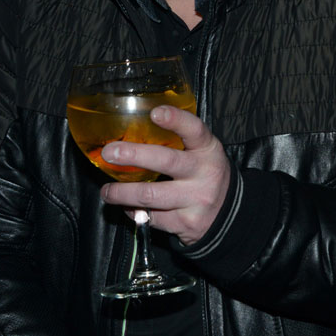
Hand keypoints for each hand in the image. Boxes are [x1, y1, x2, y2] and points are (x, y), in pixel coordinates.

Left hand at [98, 105, 230, 245]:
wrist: (228, 214)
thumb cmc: (206, 175)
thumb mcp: (202, 153)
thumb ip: (179, 141)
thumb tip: (131, 133)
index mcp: (208, 150)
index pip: (195, 130)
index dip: (176, 120)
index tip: (155, 113)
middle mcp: (204, 173)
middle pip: (166, 161)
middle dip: (134, 155)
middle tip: (110, 153)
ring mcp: (195, 200)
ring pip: (150, 195)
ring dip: (122, 193)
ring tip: (107, 191)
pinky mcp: (184, 223)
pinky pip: (151, 218)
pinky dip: (133, 212)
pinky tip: (127, 207)